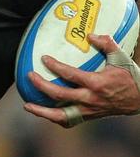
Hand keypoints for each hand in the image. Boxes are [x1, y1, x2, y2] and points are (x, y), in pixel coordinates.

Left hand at [23, 34, 139, 127]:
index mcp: (96, 83)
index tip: (44, 59)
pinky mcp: (87, 117)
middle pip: (60, 95)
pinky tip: (42, 113)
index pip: (70, 74)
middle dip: (42, 86)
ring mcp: (88, 110)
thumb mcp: (121, 58)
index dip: (55, 66)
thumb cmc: (129, 77)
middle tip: (30, 76)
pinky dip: (54, 118)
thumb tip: (91, 35)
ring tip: (27, 105)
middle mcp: (90, 99)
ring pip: (61, 115)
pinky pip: (68, 121)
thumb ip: (107, 44)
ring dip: (42, 112)